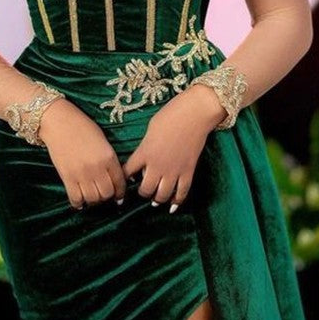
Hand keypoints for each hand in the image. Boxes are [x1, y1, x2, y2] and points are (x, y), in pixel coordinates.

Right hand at [39, 99, 126, 209]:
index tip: (118, 196)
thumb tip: (113, 177)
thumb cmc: (82, 127)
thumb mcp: (102, 140)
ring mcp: (81, 173)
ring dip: (94, 200)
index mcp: (108, 156)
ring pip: (93, 199)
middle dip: (107, 197)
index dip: (120, 192)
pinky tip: (79, 200)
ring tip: (91, 196)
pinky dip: (78, 203)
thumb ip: (109, 159)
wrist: (59, 122)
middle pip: (107, 194)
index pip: (119, 182)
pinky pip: (75, 198)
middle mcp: (97, 167)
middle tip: (103, 194)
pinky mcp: (67, 177)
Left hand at [122, 86, 224, 212]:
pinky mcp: (188, 171)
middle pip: (146, 189)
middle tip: (143, 191)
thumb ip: (146, 146)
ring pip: (163, 195)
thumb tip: (145, 157)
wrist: (194, 114)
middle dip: (142, 193)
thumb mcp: (151, 129)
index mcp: (144, 153)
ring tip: (156, 200)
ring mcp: (174, 170)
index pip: (128, 172)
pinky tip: (173, 206)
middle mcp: (157, 165)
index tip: (124, 181)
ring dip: (158, 199)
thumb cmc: (170, 115)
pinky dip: (177, 201)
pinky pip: (182, 192)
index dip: (124, 179)